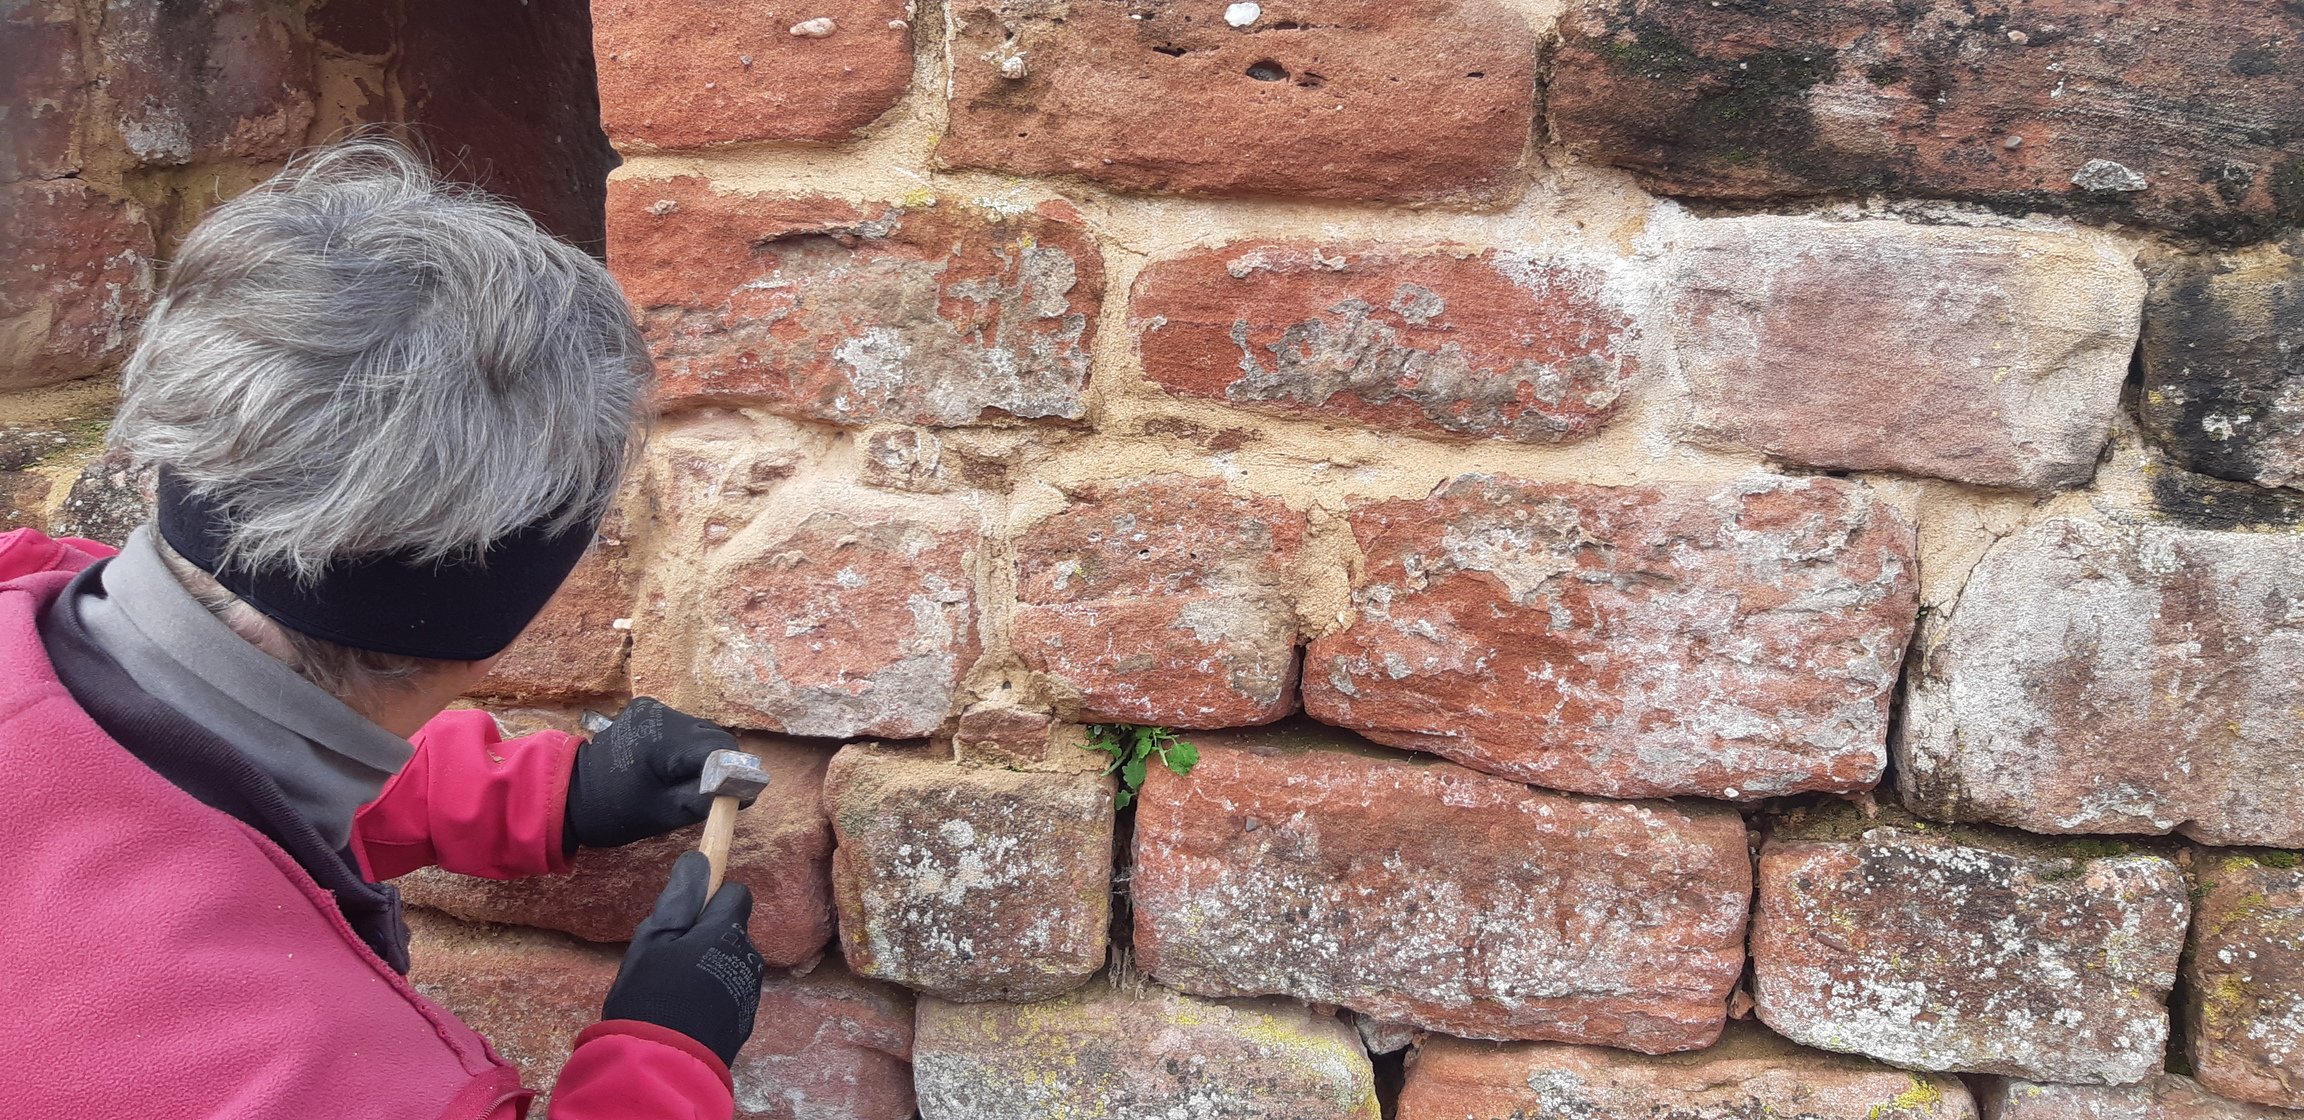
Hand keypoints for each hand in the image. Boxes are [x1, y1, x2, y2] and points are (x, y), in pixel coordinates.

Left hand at [565, 697, 742, 849]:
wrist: (571, 794)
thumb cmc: (617, 811)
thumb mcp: (667, 813)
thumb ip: (709, 798)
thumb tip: (749, 789)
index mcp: (663, 740)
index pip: (720, 749)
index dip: (732, 773)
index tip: (732, 796)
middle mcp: (659, 714)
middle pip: (714, 737)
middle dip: (717, 765)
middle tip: (702, 793)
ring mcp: (651, 707)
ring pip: (701, 731)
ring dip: (701, 755)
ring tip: (680, 779)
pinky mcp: (646, 708)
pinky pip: (683, 727)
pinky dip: (685, 746)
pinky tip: (667, 764)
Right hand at [601, 851, 763, 1066]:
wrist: (662, 1065)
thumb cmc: (651, 995)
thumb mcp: (653, 938)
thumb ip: (681, 897)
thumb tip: (700, 858)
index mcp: (728, 932)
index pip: (737, 893)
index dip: (710, 899)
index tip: (683, 918)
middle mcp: (749, 957)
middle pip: (730, 930)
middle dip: (704, 936)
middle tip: (666, 959)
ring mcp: (749, 990)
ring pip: (729, 961)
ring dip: (708, 966)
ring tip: (671, 990)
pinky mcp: (744, 1019)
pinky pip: (729, 991)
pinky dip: (711, 994)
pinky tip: (685, 1012)